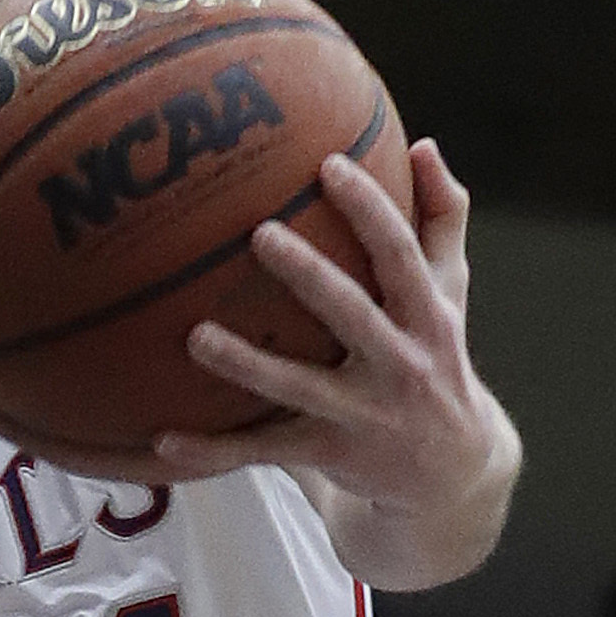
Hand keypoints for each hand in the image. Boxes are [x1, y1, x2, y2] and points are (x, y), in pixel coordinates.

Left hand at [157, 141, 514, 513]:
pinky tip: (163, 440)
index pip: (399, 256)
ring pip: (298, 388)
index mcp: (427, 316)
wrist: (452, 471)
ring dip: (247, 365)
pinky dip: (214, 450)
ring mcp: (362, 414)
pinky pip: (264, 450)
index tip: (329, 164)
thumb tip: (421, 144)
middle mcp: (399, 364)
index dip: (371, 210)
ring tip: (196, 335)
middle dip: (309, 276)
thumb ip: (443, 217)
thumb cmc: (437, 356)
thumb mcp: (452, 291)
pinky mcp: (328, 453)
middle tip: (259, 233)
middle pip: (352, 314)